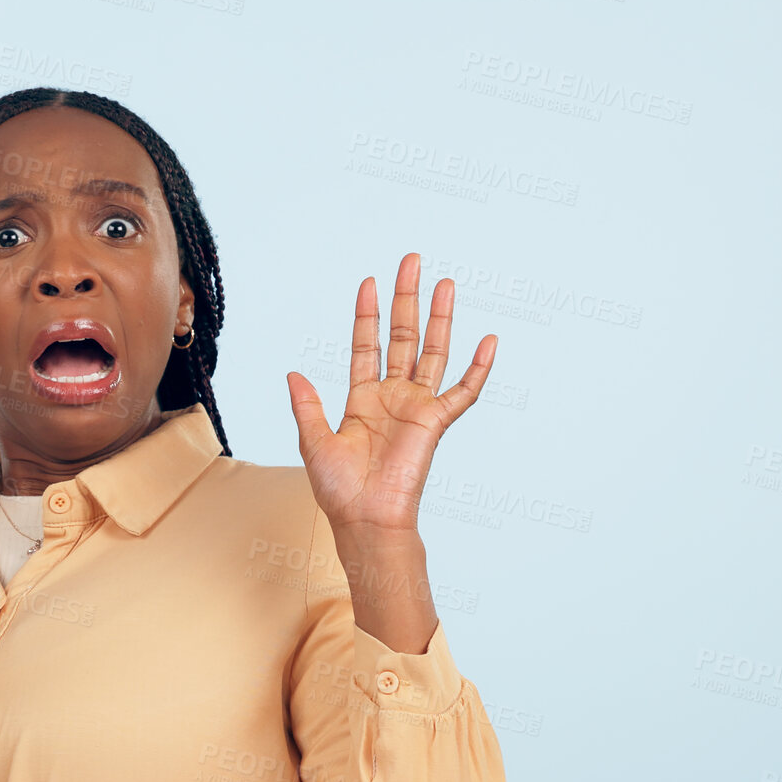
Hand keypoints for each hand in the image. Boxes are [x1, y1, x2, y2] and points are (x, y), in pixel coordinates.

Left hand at [285, 253, 495, 537]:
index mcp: (362, 400)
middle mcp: (393, 397)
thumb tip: (292, 373)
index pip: (366, 345)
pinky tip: (488, 341)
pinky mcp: (436, 423)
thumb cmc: (339, 490)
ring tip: (445, 284)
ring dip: (440, 318)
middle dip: (407, 299)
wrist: (365, 519)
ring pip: (432, 352)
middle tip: (411, 262)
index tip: (369, 283)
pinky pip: (463, 392)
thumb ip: (306, 405)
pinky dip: (479, 368)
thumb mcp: (313, 441)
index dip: (368, 315)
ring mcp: (416, 407)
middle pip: (403, 337)